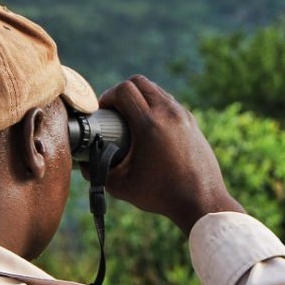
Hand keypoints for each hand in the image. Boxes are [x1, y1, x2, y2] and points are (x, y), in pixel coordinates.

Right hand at [98, 76, 243, 235]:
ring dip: (140, 97)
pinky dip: (155, 106)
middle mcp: (168, 113)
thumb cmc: (161, 195)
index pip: (124, 90)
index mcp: (150, 124)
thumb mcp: (121, 186)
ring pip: (156, 90)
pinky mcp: (192, 122)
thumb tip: (83, 164)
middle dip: (121, 92)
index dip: (107, 96)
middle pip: (139, 82)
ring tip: (130, 118)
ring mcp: (183, 116)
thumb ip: (97, 174)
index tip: (102, 112)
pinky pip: (169, 102)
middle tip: (113, 112)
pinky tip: (150, 126)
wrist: (201, 201)